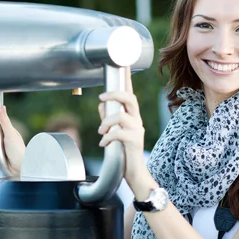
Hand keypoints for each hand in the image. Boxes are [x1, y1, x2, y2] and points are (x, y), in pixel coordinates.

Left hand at [97, 71, 154, 195]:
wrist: (134, 174)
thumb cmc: (124, 153)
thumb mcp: (115, 133)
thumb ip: (109, 118)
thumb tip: (102, 105)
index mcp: (132, 116)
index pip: (130, 94)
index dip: (126, 79)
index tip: (123, 64)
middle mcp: (137, 121)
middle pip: (130, 98)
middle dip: (114, 94)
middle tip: (101, 98)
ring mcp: (138, 131)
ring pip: (122, 116)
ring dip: (107, 122)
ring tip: (100, 132)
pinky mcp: (135, 142)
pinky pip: (119, 134)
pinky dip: (107, 138)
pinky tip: (103, 144)